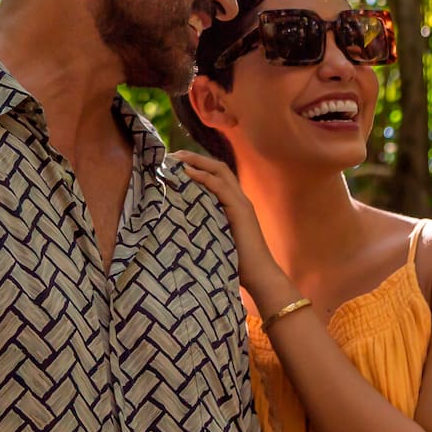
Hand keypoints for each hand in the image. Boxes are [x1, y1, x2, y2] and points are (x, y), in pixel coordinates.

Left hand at [169, 149, 291, 300]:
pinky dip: (204, 177)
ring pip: (220, 171)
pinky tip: (188, 173)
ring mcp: (242, 203)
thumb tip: (178, 219)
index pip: (217, 175)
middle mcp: (239, 198)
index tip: (174, 163)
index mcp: (234, 203)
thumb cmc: (235, 262)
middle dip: (195, 157)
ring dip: (197, 162)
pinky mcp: (241, 211)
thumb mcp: (215, 237)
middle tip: (172, 155)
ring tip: (177, 159)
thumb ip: (204, 223)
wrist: (259, 276)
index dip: (197, 165)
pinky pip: (221, 187)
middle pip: (218, 167)